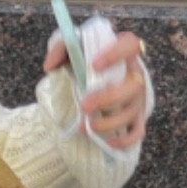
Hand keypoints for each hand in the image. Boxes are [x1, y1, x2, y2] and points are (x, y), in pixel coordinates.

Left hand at [44, 28, 148, 150]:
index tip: (94, 65)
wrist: (94, 80)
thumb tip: (49, 66)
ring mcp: (137, 97)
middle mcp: (135, 74)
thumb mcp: (72, 50)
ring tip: (86, 127)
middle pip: (133, 86)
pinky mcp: (136, 117)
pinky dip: (125, 140)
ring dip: (110, 123)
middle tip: (84, 106)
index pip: (130, 44)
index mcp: (123, 52)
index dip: (116, 54)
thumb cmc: (86, 60)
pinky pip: (137, 131)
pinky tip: (108, 142)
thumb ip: (60, 49)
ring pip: (132, 111)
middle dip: (108, 99)